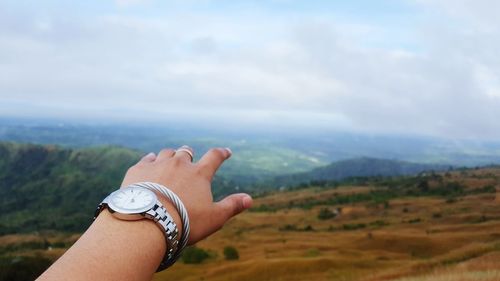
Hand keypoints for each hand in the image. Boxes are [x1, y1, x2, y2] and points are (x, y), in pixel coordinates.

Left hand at [121, 146, 252, 243]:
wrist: (146, 222)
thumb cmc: (184, 222)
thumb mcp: (214, 218)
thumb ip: (232, 206)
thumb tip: (250, 199)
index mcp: (199, 174)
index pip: (215, 157)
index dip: (222, 153)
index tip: (226, 152)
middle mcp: (179, 164)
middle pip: (187, 152)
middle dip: (190, 155)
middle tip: (191, 157)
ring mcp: (158, 164)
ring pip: (167, 153)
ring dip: (171, 156)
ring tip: (170, 160)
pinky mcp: (138, 170)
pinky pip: (147, 159)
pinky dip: (151, 161)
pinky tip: (150, 163)